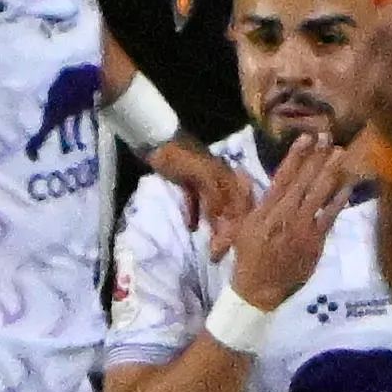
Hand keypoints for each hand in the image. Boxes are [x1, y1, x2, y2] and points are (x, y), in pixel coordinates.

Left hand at [147, 136, 254, 254]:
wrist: (153, 138)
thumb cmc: (177, 154)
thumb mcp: (198, 172)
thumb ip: (213, 193)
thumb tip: (222, 218)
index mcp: (225, 176)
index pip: (239, 205)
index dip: (237, 226)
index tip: (229, 246)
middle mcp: (219, 179)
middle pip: (229, 208)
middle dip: (227, 231)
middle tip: (218, 254)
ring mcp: (203, 180)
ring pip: (214, 207)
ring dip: (214, 226)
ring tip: (211, 247)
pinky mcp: (188, 182)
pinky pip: (196, 201)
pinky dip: (195, 215)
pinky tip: (191, 228)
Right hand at [226, 138, 353, 312]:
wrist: (260, 287)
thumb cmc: (249, 255)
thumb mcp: (240, 225)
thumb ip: (243, 198)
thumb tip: (240, 171)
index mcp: (266, 209)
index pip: (282, 176)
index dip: (295, 156)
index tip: (306, 137)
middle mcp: (285, 214)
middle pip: (304, 181)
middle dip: (317, 158)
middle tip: (329, 137)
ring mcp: (302, 227)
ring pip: (318, 195)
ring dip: (331, 173)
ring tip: (341, 154)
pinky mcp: (315, 241)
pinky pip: (329, 217)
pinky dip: (338, 201)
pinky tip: (347, 186)